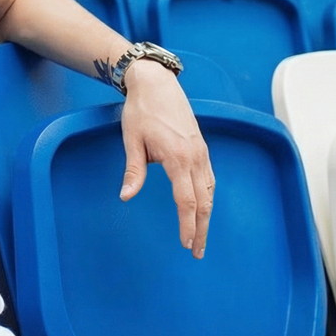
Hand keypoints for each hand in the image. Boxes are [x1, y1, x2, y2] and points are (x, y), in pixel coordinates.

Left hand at [118, 60, 212, 257]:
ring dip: (207, 215)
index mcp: (177, 157)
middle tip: (198, 252)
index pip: (186, 200)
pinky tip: (203, 207)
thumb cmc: (141, 110)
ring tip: (201, 236)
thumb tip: (126, 196)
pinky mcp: (201, 147)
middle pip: (203, 201)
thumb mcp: (132, 140)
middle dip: (201, 229)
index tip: (186, 244)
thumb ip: (133, 171)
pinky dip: (208, 197)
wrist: (156, 83)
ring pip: (209, 191)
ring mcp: (201, 152)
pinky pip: (209, 179)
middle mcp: (195, 157)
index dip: (187, 225)